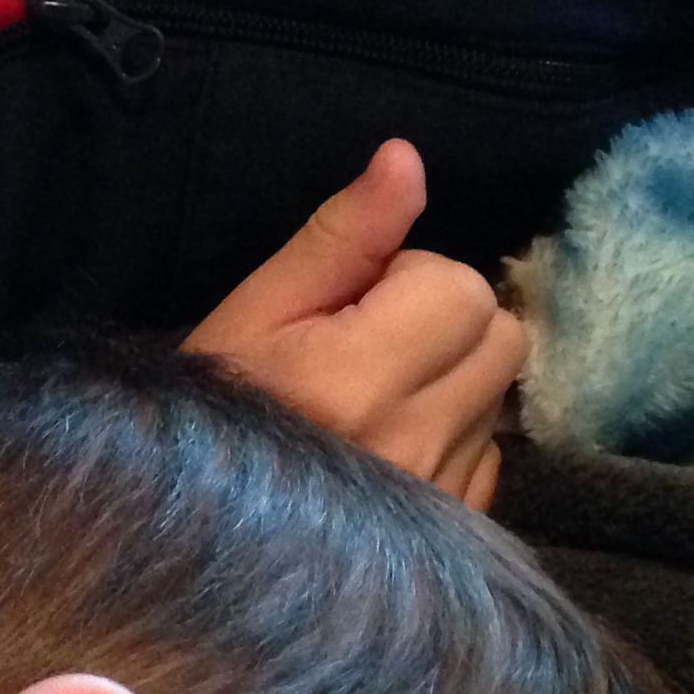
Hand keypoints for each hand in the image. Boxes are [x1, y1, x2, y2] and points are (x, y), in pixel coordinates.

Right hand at [184, 141, 526, 510]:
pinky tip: (393, 449)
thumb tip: (407, 160)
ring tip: (378, 401)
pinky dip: (454, 440)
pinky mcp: (453, 532)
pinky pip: (491, 456)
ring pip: (501, 393)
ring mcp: (436, 497)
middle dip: (448, 323)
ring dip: (454, 381)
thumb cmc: (212, 413)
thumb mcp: (254, 313)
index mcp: (350, 380)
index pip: (458, 287)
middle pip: (501, 335)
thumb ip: (341, 237)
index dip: (409, 279)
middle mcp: (407, 443)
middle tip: (372, 346)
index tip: (350, 309)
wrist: (192, 533)